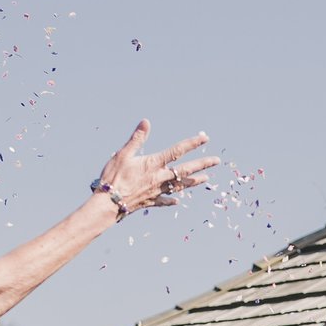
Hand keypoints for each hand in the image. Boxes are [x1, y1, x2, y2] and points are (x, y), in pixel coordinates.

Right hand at [92, 122, 219, 212]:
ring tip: (206, 179)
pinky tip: (177, 201)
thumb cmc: (113, 177)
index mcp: (154, 164)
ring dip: (194, 182)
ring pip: (180, 186)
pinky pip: (164, 201)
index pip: (177, 151)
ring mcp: (156, 191)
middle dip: (202, 164)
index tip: (205, 138)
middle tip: (216, 160)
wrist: (108, 203)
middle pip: (186, 170)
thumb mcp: (123, 154)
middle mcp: (159, 178)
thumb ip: (137, 139)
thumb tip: (146, 122)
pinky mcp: (149, 201)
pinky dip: (171, 200)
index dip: (192, 143)